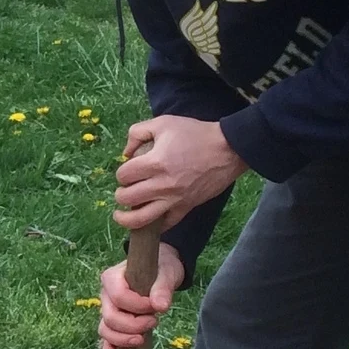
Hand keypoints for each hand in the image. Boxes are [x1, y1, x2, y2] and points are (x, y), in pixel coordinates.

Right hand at [99, 241, 186, 348]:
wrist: (160, 271)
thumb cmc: (161, 268)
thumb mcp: (166, 273)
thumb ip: (163, 288)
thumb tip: (160, 306)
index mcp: (112, 278)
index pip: (119, 297)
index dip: (137, 307)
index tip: (156, 307)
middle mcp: (105, 295)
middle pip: (110, 317)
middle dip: (132, 325)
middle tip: (154, 322)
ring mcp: (107, 310)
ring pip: (105, 329)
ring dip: (123, 339)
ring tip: (142, 340)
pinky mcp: (113, 323)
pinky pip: (106, 338)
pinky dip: (109, 347)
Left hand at [113, 115, 247, 230]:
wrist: (227, 150)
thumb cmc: (195, 134)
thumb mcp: (162, 123)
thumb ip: (137, 133)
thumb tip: (126, 153)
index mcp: (155, 163)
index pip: (123, 175)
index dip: (121, 172)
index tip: (128, 169)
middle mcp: (162, 185)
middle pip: (126, 198)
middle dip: (121, 192)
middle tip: (126, 188)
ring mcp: (174, 199)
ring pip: (140, 219)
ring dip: (126, 217)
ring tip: (122, 213)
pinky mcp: (186, 208)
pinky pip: (165, 225)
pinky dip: (153, 225)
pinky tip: (147, 219)